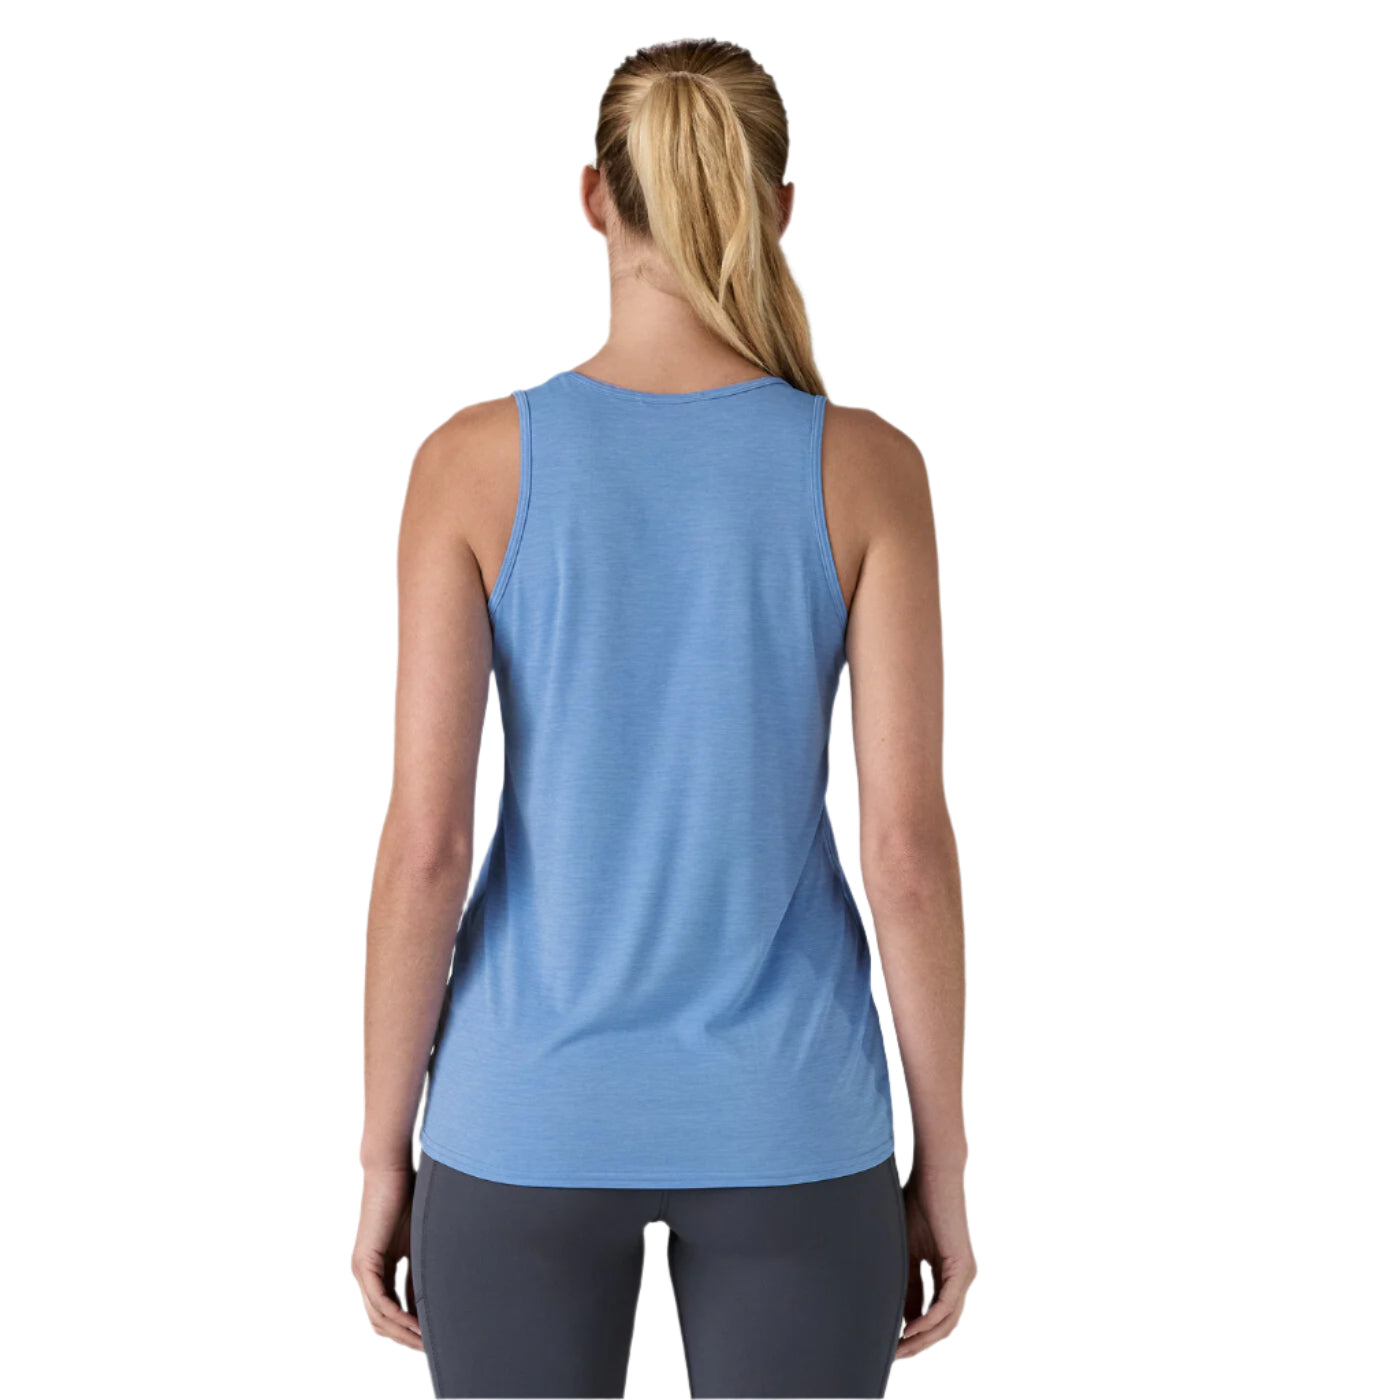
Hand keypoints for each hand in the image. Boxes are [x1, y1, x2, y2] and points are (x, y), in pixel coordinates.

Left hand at [352, 1166, 422, 1349]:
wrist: (390, 1170)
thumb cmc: (408, 1195)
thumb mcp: (419, 1240)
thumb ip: (420, 1267)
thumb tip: (433, 1294)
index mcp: (377, 1269)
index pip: (390, 1310)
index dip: (410, 1328)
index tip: (433, 1338)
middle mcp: (365, 1274)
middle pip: (382, 1322)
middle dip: (406, 1339)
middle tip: (432, 1349)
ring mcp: (362, 1270)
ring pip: (379, 1317)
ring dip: (403, 1333)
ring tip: (428, 1343)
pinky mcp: (365, 1262)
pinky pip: (380, 1301)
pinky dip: (398, 1316)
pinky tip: (417, 1325)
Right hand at [898, 1169, 975, 1357]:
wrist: (935, 1174)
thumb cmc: (917, 1202)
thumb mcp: (906, 1249)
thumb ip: (908, 1281)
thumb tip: (900, 1314)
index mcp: (948, 1273)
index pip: (933, 1314)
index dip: (912, 1332)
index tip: (890, 1344)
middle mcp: (960, 1278)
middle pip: (942, 1325)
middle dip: (917, 1344)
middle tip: (892, 1356)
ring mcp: (964, 1275)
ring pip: (946, 1321)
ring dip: (922, 1339)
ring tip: (898, 1349)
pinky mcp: (961, 1267)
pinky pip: (946, 1305)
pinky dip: (928, 1320)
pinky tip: (909, 1329)